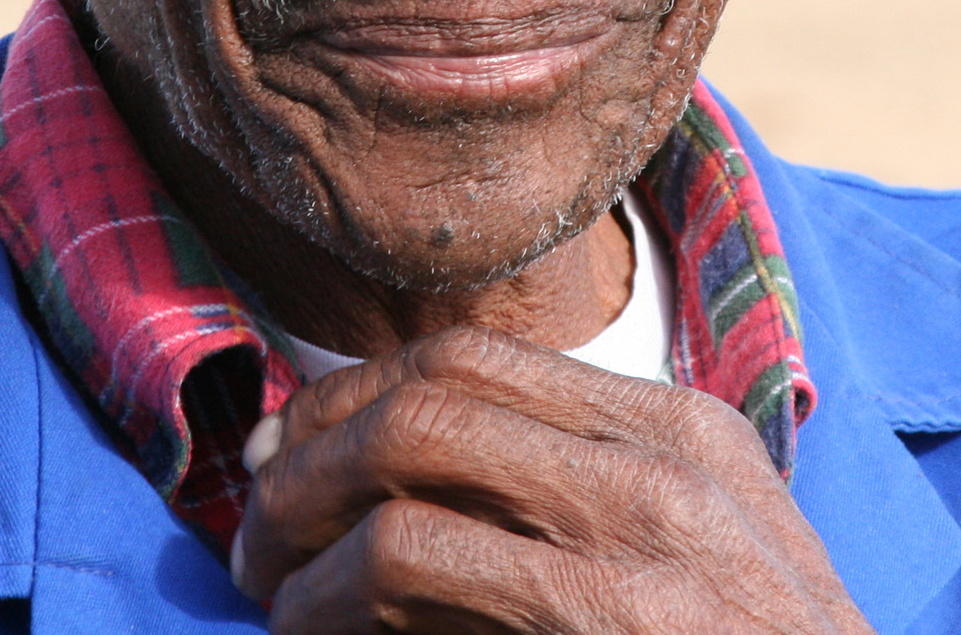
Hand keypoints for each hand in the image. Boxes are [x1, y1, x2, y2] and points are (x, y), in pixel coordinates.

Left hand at [230, 324, 872, 633]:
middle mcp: (658, 459)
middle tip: (256, 515)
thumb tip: (413, 486)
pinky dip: (325, 592)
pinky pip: (407, 559)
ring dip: (299, 521)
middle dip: (310, 444)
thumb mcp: (704, 561)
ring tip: (267, 585)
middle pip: (428, 388)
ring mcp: (635, 537)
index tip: (291, 446)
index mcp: (680, 430)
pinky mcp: (597, 618)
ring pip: (405, 456)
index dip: (353, 390)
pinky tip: (308, 630)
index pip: (475, 353)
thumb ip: (592, 500)